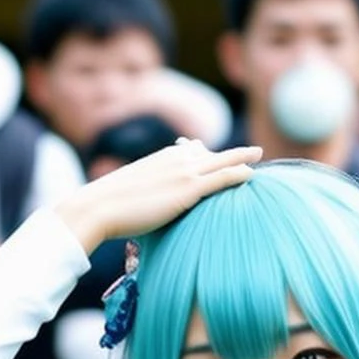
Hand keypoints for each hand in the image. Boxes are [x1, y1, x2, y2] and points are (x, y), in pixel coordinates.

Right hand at [57, 140, 260, 256]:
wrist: (100, 207)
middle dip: (232, 153)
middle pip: (210, 153)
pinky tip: (253, 175)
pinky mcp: (188, 189)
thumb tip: (140, 207)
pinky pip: (222, 177)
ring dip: (242, 158)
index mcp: (161, 157)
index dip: (206, 153)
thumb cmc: (109, 208)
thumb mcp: (130, 193)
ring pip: (222, 161)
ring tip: (259, 157)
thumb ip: (144, 193)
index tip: (217, 155)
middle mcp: (174, 159)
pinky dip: (239, 173)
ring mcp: (182, 172)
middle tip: (253, 152)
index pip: (191, 150)